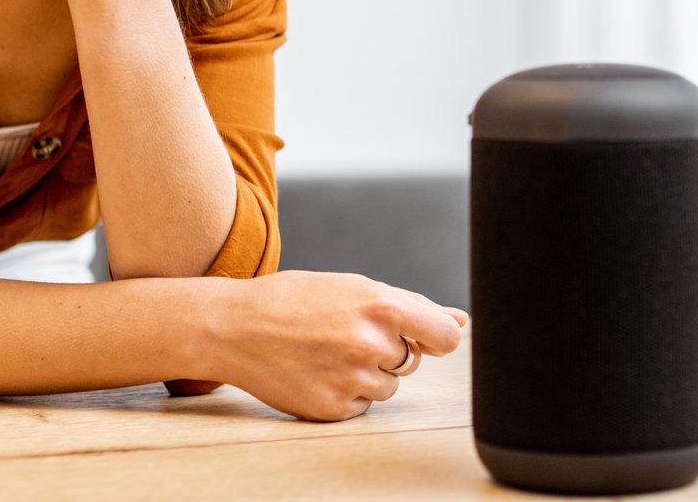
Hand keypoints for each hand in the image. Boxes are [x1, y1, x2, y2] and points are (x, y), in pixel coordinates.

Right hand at [210, 271, 470, 421]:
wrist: (236, 327)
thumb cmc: (297, 300)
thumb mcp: (354, 288)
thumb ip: (412, 307)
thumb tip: (461, 322)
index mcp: (380, 306)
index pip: (443, 336)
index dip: (437, 338)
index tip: (425, 338)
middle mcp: (370, 344)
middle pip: (410, 360)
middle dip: (387, 350)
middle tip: (345, 334)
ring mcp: (352, 380)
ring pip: (387, 386)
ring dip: (367, 374)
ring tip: (327, 352)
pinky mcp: (334, 409)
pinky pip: (362, 407)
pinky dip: (346, 394)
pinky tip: (317, 372)